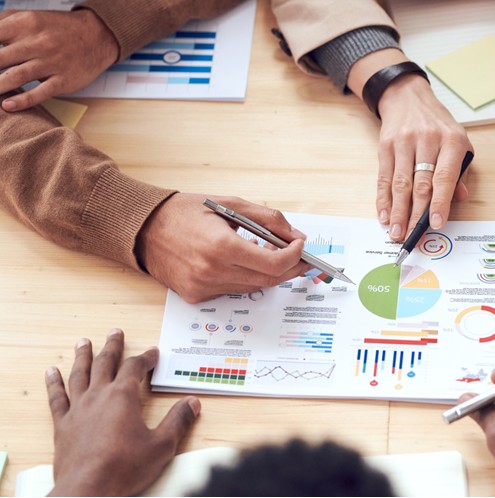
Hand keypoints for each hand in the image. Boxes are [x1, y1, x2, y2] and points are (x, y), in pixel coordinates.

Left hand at [0, 9, 117, 111]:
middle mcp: (37, 42)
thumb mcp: (29, 17)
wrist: (97, 36)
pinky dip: (22, 100)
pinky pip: (40, 92)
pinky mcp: (64, 80)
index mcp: (24, 24)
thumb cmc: (59, 28)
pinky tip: (7, 105)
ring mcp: (51, 62)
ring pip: (15, 77)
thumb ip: (2, 22)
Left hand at [46, 329, 200, 495]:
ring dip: (83, 356)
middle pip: (106, 363)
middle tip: (115, 332)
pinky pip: (57, 398)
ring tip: (84, 342)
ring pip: (79, 374)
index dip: (146, 358)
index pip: (136, 368)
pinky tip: (51, 372)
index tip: (153, 353)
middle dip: (113, 347)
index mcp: (123, 397)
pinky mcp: (62, 425)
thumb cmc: (124, 468)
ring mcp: (78, 409)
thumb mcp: (162, 445)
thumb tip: (192, 404)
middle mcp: (98, 397)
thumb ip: (178, 421)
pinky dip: (54, 383)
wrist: (88, 490)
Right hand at [136, 193, 310, 303]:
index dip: (295, 257)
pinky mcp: (196, 296)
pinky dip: (245, 278)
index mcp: (221, 246)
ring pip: (253, 287)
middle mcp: (212, 271)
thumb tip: (295, 236)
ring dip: (268, 273)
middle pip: (268, 280)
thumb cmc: (185, 212)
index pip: (274, 264)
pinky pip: (232, 291)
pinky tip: (243, 262)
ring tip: (271, 254)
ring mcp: (203, 287)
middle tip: (299, 256)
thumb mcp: (230, 204)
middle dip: (290, 268)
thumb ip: (268, 219)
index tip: (301, 246)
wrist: (143, 228)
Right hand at [376, 76, 471, 240]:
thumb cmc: (438, 126)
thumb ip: (460, 172)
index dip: (440, 203)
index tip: (437, 223)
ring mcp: (404, 142)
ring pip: (400, 183)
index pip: (445, 177)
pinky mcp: (386, 146)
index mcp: (452, 141)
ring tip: (396, 232)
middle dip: (415, 214)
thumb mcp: (459, 142)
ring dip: (398, 211)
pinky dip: (383, 199)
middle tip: (412, 236)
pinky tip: (384, 214)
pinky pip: (384, 177)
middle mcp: (428, 140)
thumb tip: (459, 199)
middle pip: (420, 184)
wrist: (409, 98)